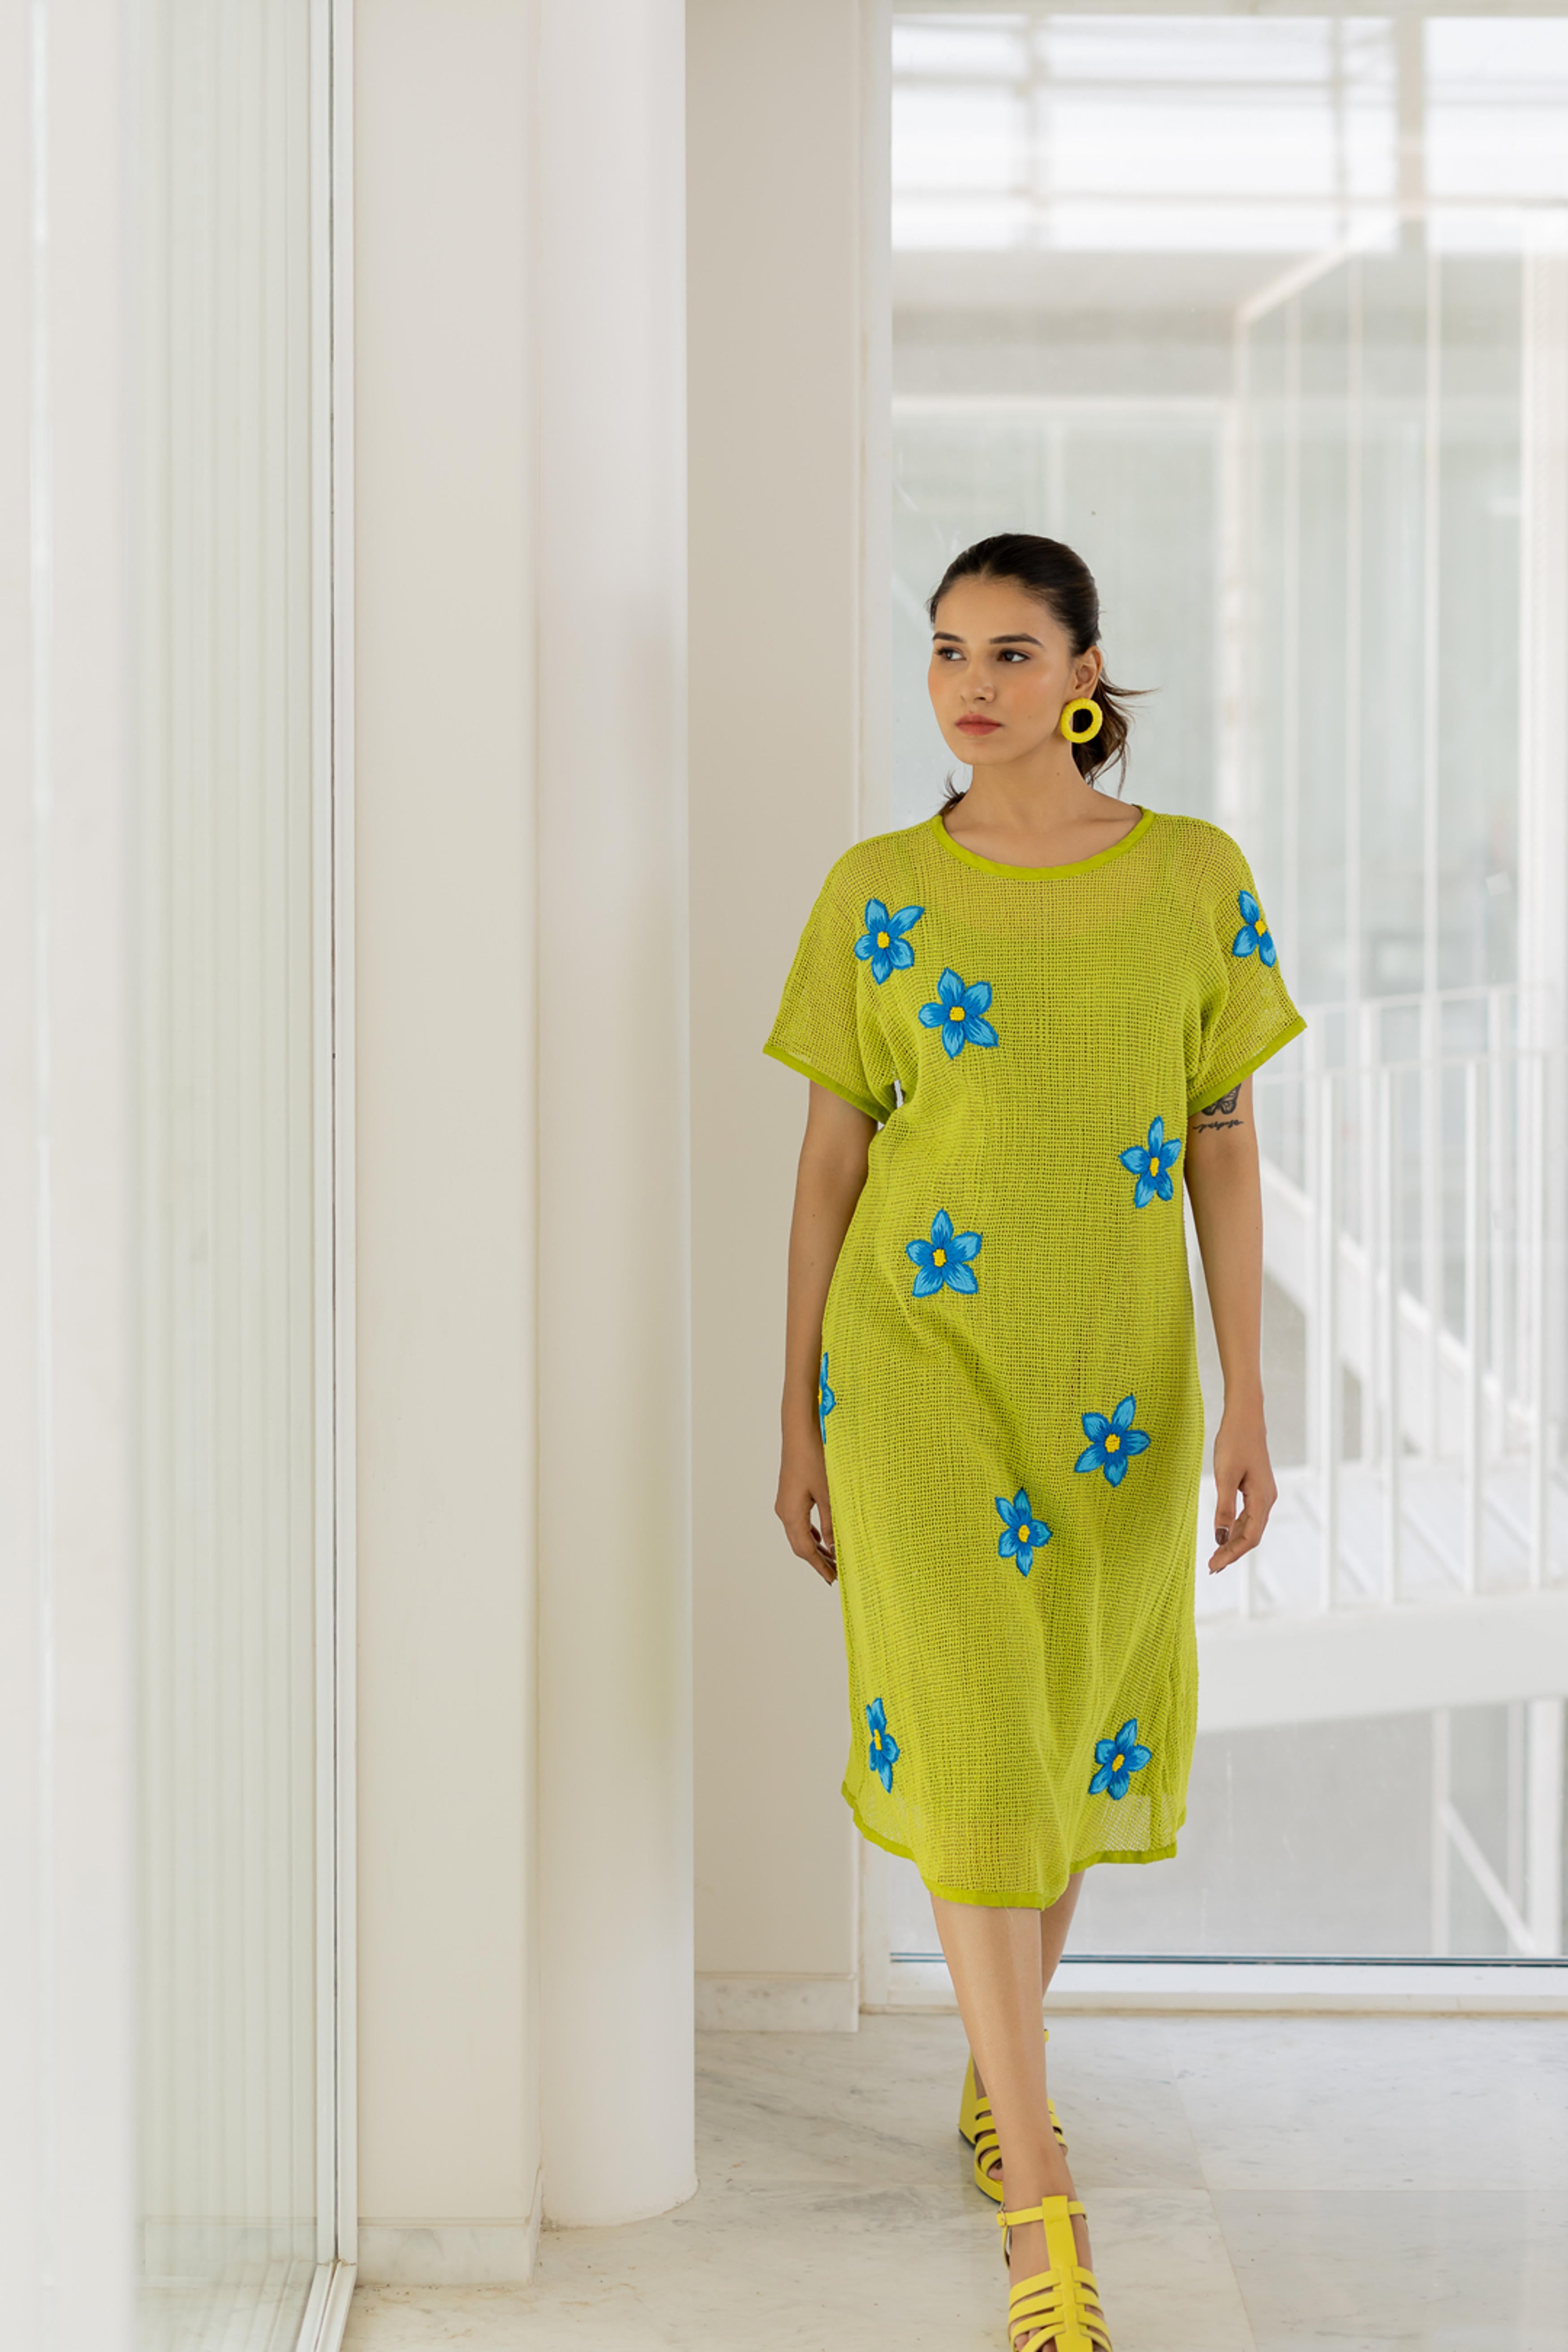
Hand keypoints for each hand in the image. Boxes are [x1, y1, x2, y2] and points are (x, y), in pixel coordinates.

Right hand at [775, 1432, 837, 1585]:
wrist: (799, 1431)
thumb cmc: (814, 1458)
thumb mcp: (828, 1494)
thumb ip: (831, 1522)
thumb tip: (835, 1547)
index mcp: (791, 1514)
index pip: (805, 1550)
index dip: (820, 1566)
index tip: (834, 1579)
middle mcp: (784, 1511)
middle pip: (799, 1545)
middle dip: (817, 1561)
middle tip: (836, 1573)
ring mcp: (785, 1503)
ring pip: (799, 1534)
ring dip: (815, 1548)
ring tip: (832, 1558)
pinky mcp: (789, 1494)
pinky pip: (798, 1522)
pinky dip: (811, 1533)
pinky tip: (822, 1536)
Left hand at [1208, 1400, 1275, 1574]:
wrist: (1245, 1417)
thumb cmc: (1234, 1442)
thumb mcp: (1225, 1475)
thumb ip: (1224, 1507)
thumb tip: (1220, 1537)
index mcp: (1262, 1499)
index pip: (1249, 1537)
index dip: (1232, 1554)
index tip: (1214, 1566)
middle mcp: (1267, 1499)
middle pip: (1251, 1535)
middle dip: (1231, 1552)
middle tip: (1211, 1567)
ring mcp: (1263, 1494)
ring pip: (1249, 1526)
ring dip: (1232, 1542)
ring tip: (1215, 1556)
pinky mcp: (1256, 1488)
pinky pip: (1247, 1515)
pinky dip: (1235, 1527)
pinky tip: (1223, 1533)